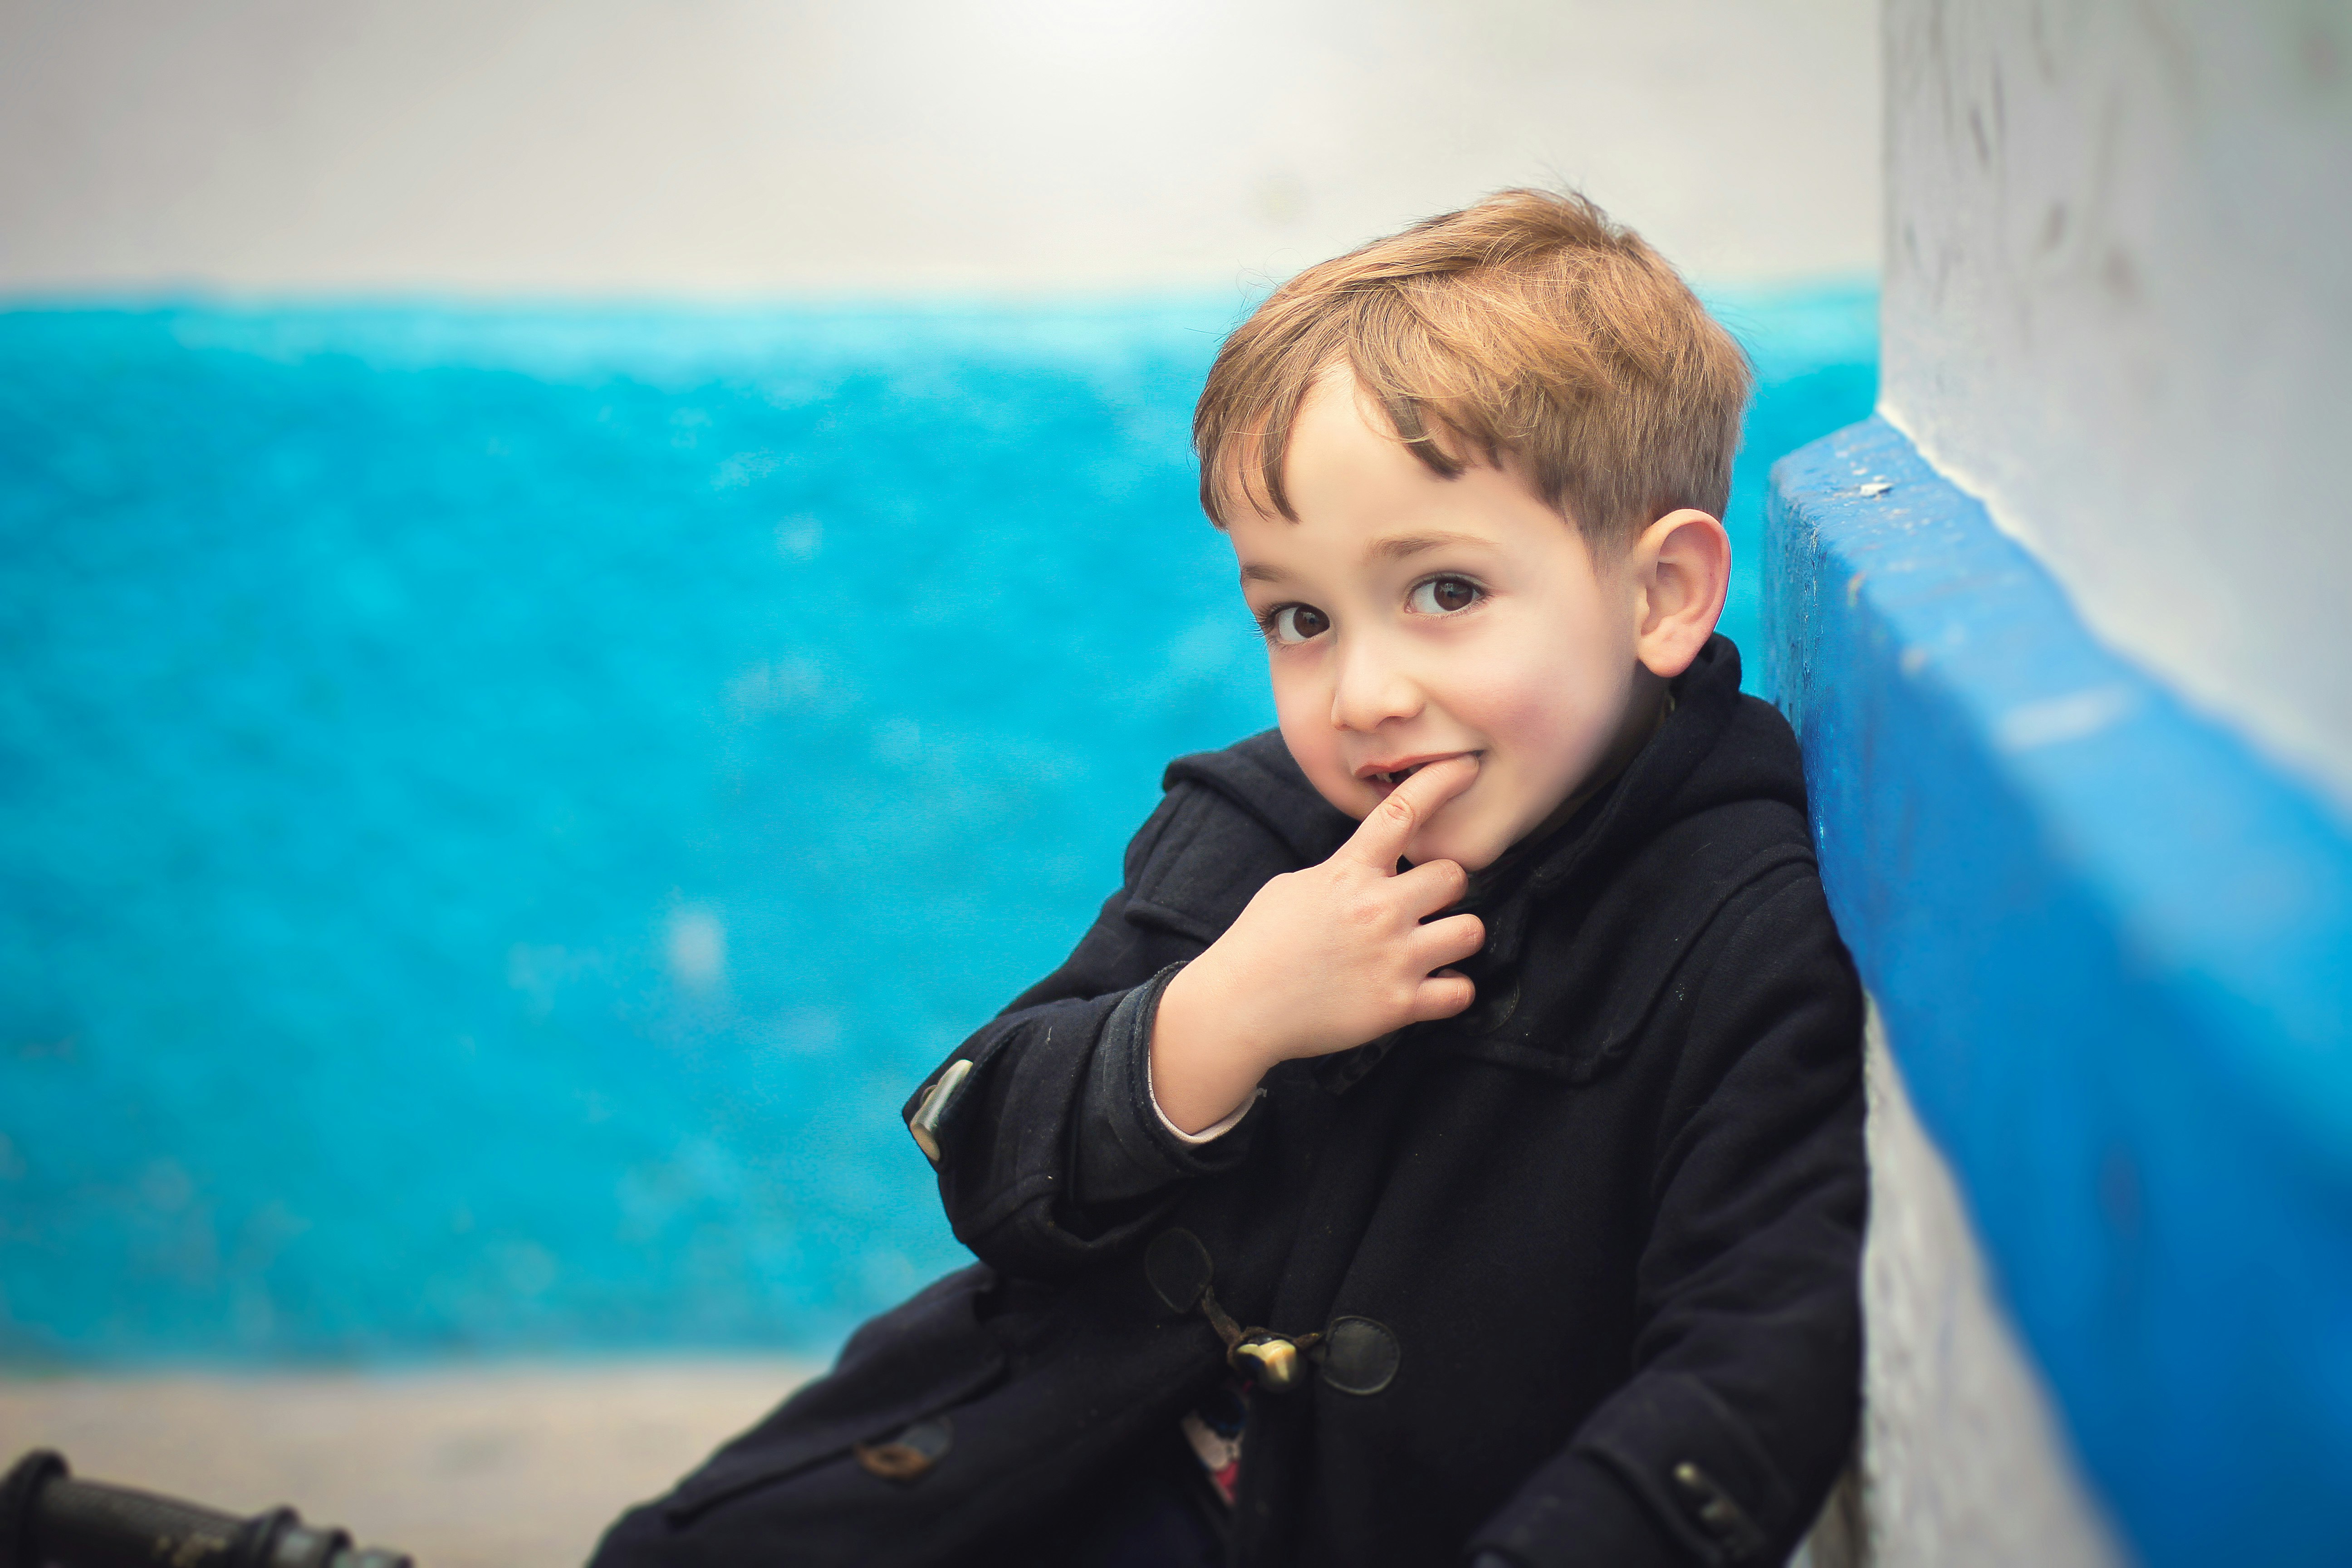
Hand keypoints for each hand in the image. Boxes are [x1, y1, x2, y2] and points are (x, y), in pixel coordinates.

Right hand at [1149, 755, 1487, 1132]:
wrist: (1237, 1008)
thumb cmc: (1258, 944)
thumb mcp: (1294, 887)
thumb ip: (1341, 872)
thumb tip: (1370, 866)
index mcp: (1349, 872)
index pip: (1403, 811)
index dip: (1441, 781)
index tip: (1466, 766)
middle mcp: (1378, 909)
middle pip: (1455, 875)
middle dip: (1448, 886)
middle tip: (1429, 903)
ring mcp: (1393, 958)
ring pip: (1471, 931)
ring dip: (1458, 936)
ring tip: (1437, 945)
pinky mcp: (1398, 1005)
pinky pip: (1461, 992)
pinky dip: (1453, 989)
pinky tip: (1434, 986)